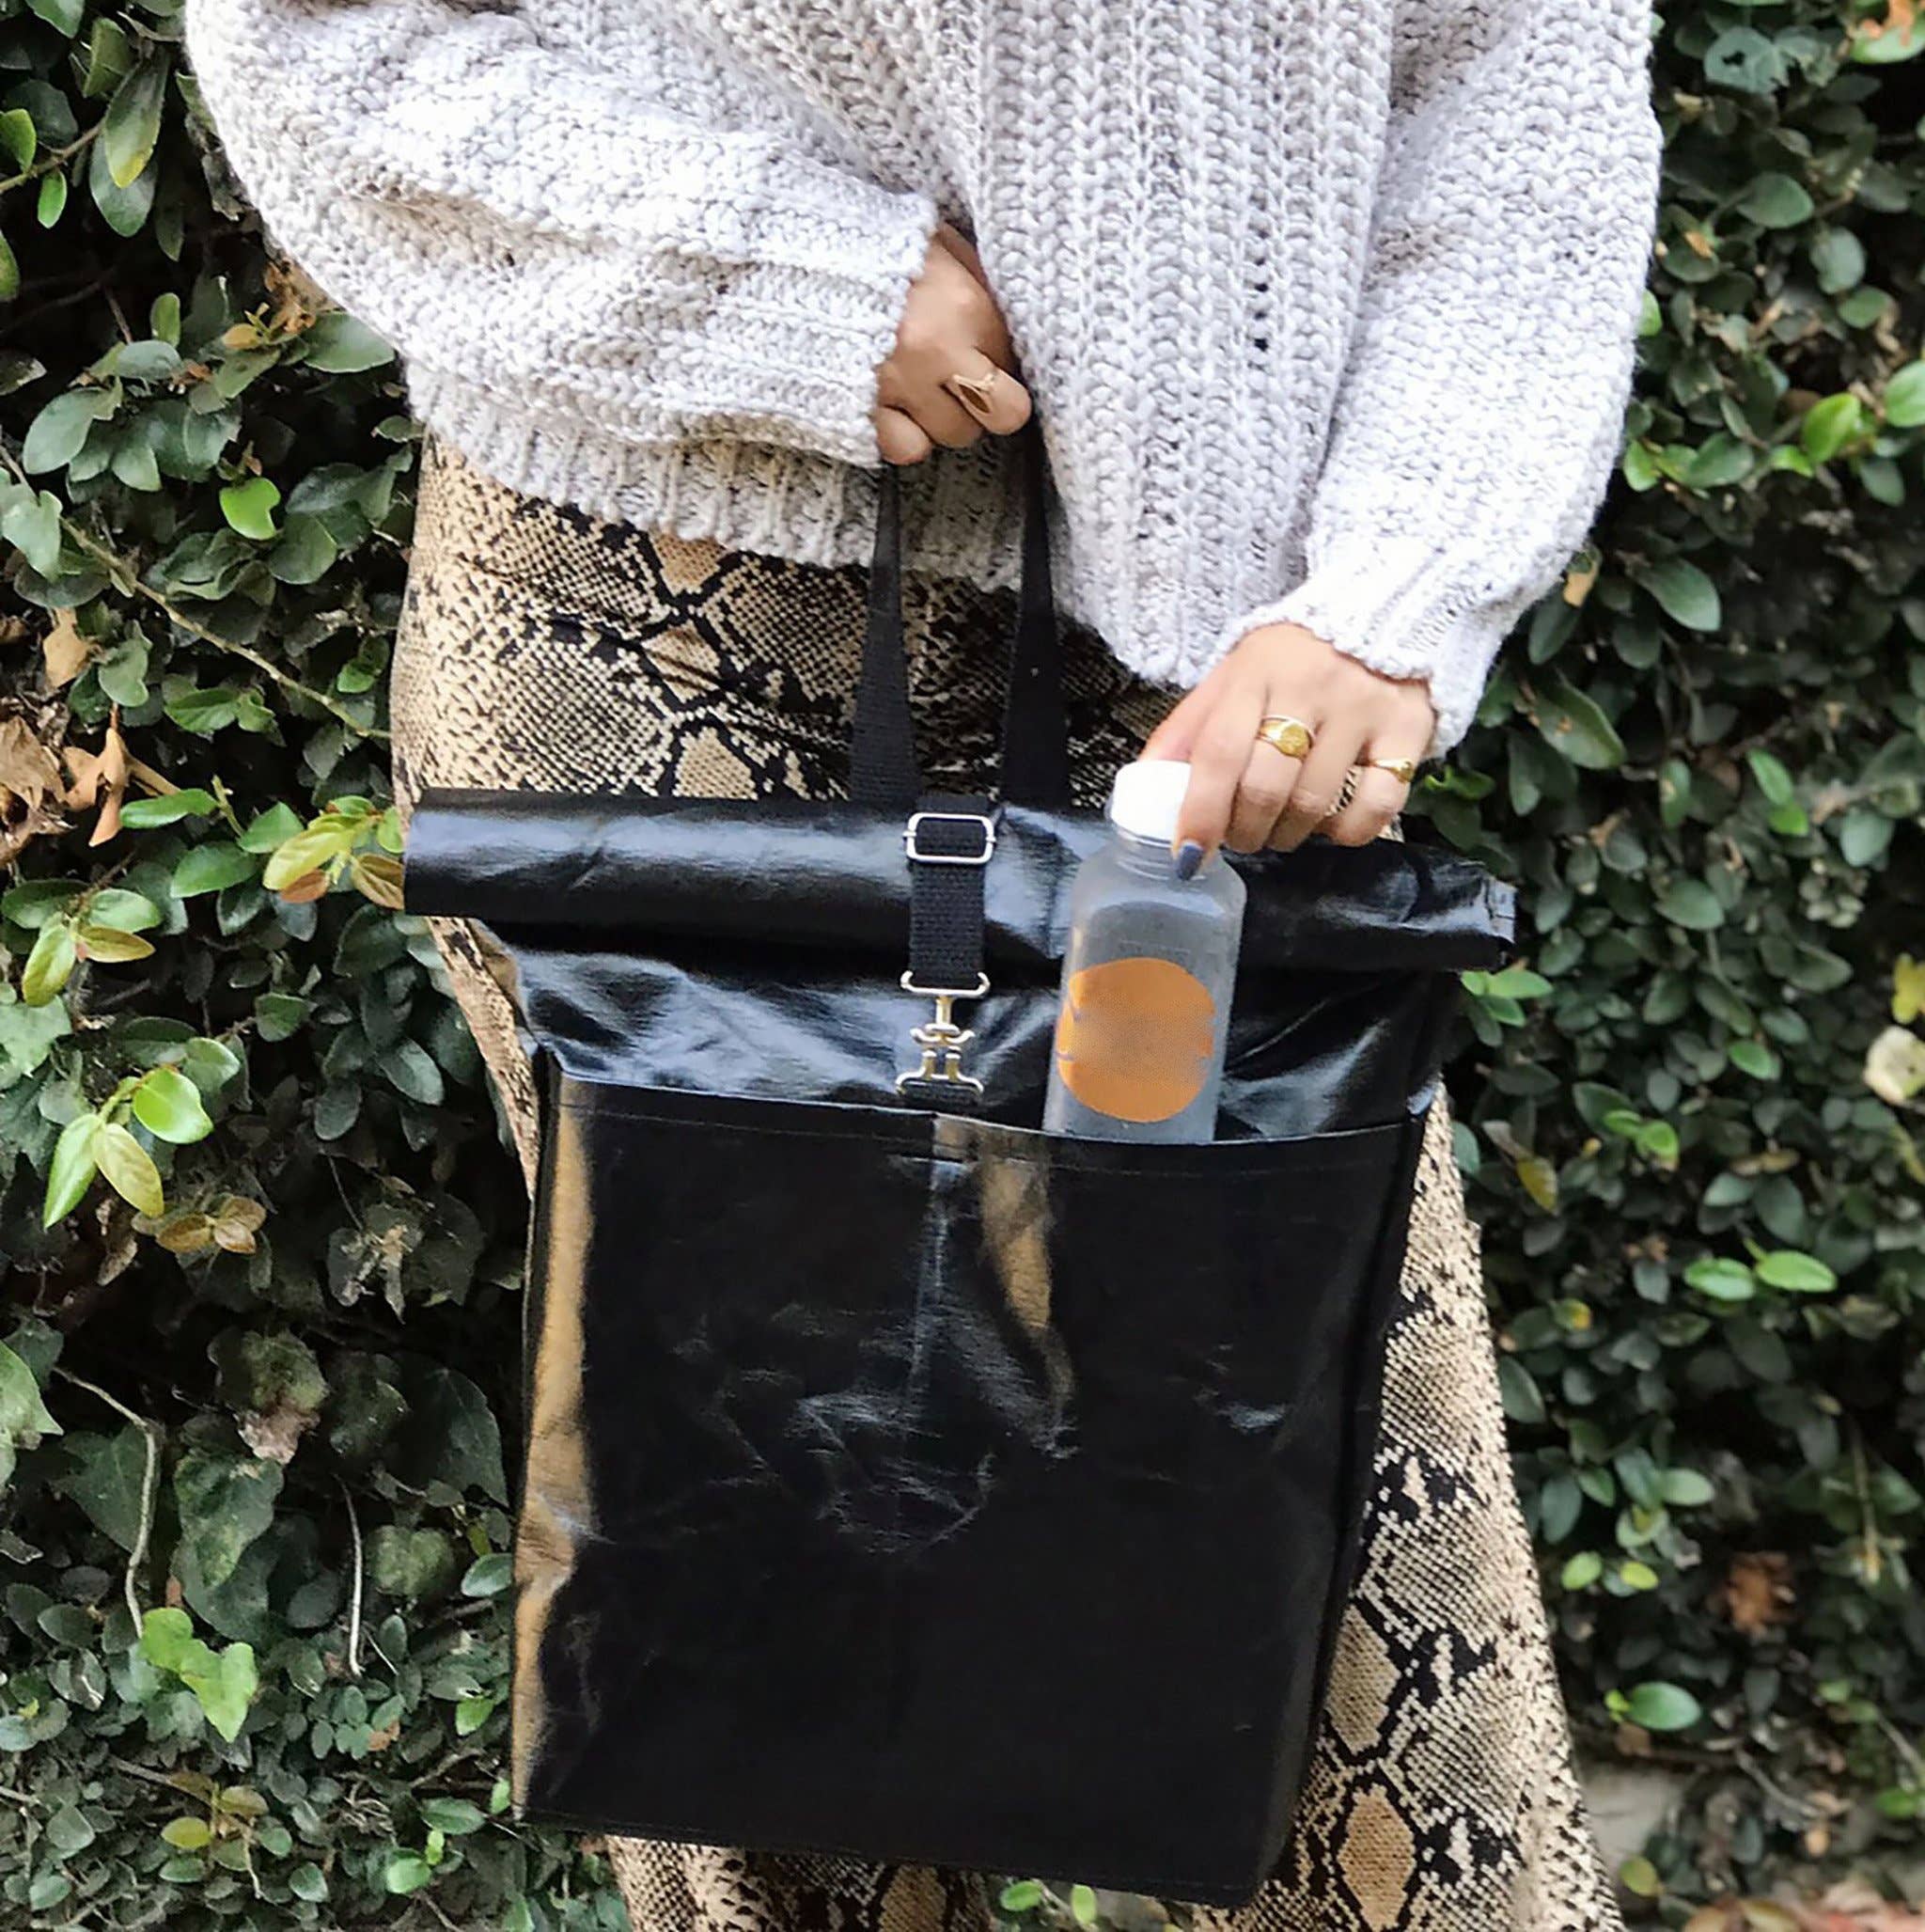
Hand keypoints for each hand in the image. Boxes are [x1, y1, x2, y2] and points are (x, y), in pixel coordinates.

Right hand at [874, 221, 1031, 463]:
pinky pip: (908, 449)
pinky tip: (897, 410)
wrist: (784, 262)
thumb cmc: (864, 246)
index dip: (1001, 356)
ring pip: (956, 434)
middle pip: (1003, 412)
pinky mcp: (864, 413)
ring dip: (947, 416)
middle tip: (970, 384)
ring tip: (925, 389)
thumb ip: (972, 274)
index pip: (1014, 357)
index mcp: (963, 305)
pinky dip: (908, 435)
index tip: (983, 349)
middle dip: (993, 401)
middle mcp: (938, 353)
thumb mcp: (932, 237)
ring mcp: (900, 387)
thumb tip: (1000, 315)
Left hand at [1142, 622, 1435, 863]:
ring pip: (1316, 803)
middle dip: (1243, 831)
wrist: (1383, 611)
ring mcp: (1365, 709)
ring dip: (1287, 834)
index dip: (1200, 812)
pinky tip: (1331, 825)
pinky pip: (1376, 806)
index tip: (1188, 852)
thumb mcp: (1234, 676)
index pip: (1220, 752)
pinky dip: (1347, 832)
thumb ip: (1191, 727)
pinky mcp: (1410, 730)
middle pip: (1266, 787)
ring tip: (1279, 828)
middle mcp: (1312, 687)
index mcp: (1257, 671)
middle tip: (1240, 836)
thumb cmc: (1294, 657)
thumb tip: (1146, 780)